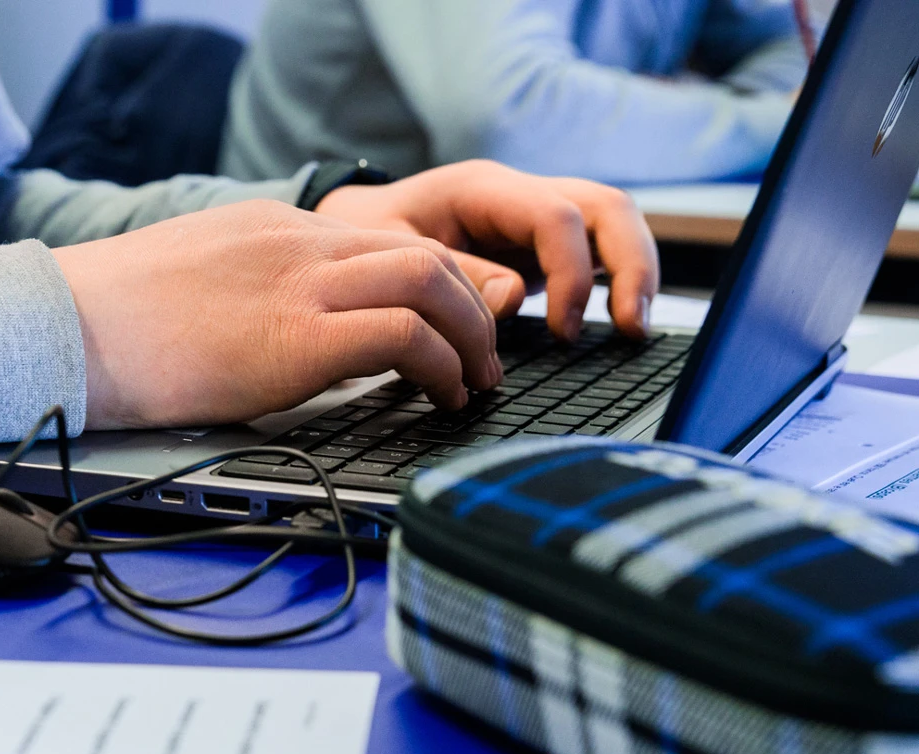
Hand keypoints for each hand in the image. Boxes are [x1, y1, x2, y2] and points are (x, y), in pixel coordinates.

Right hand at [53, 200, 501, 428]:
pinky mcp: (296, 336)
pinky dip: (440, 366)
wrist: (66, 327)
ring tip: (472, 383)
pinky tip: (439, 399)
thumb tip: (272, 335)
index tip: (449, 324)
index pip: (383, 240)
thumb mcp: (194, 280)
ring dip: (469, 336)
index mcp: (271, 228)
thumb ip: (249, 291)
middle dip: (471, 306)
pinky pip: (404, 336)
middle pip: (424, 251)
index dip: (436, 284)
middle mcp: (296, 243)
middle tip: (480, 358)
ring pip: (430, 282)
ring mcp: (299, 284)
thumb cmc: (112, 323)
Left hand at [314, 160, 659, 340]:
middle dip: (631, 264)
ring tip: (636, 327)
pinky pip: (594, 252)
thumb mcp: (391, 251)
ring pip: (612, 224)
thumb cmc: (365, 235)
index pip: (555, 216)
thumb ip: (452, 273)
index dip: (570, 272)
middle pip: (606, 208)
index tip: (562, 329)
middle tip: (632, 325)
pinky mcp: (539, 248)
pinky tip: (619, 323)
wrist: (353, 228)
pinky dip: (614, 282)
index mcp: (484, 188)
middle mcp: (520, 196)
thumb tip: (513, 299)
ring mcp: (534, 220)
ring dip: (634, 272)